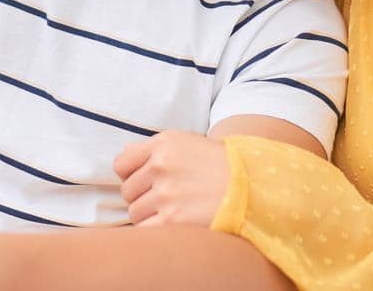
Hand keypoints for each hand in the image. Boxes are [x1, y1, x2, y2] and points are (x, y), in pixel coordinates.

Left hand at [113, 131, 230, 227]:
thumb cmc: (218, 165)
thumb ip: (153, 148)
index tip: (145, 180)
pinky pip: (145, 229)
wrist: (250, 186)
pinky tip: (173, 224)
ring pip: (135, 212)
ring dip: (150, 215)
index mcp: (163, 144)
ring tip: (175, 209)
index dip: (131, 174)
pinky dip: (155, 229)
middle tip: (167, 197)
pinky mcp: (172, 220)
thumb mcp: (186, 143)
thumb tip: (123, 156)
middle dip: (142, 196)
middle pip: (127, 191)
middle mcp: (161, 166)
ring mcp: (166, 194)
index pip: (121, 164)